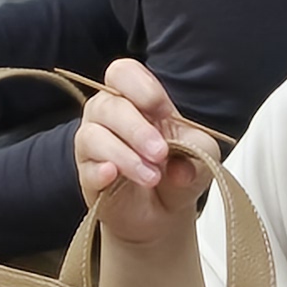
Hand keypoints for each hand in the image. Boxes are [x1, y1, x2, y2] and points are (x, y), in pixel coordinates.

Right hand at [70, 56, 221, 251]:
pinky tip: (113, 176)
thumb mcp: (201, 153)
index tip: (163, 111)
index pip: (123, 74)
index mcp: (136, 99)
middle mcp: (109, 114)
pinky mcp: (87, 175)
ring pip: (93, 135)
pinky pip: (86, 168)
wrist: (164, 212)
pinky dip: (100, 171)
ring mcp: (93, 143)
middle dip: (137, 129)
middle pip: (108, 105)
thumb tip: (180, 169)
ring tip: (151, 177)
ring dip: (125, 155)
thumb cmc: (177, 169)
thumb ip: (198, 150)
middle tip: (160, 153)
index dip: (140, 87)